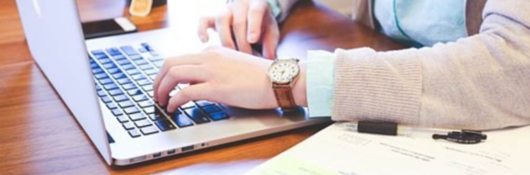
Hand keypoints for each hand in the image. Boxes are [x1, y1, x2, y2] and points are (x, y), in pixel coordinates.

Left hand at [153, 46, 306, 112]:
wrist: (278, 79)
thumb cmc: (262, 77)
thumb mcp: (234, 65)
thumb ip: (217, 69)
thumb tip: (200, 83)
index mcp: (213, 52)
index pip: (181, 58)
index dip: (167, 74)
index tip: (165, 85)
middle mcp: (209, 57)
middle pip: (170, 63)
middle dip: (158, 80)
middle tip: (157, 93)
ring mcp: (212, 71)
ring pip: (173, 74)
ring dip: (161, 89)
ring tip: (161, 102)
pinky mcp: (216, 88)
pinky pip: (185, 92)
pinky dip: (174, 101)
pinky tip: (173, 108)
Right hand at [197, 0, 279, 58]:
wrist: (252, 17)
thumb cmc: (263, 26)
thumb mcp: (271, 32)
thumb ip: (271, 44)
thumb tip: (270, 60)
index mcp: (258, 4)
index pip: (255, 12)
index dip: (254, 26)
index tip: (253, 40)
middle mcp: (240, 5)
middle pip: (238, 22)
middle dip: (242, 43)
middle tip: (247, 58)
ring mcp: (225, 10)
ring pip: (221, 20)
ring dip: (226, 40)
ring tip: (231, 56)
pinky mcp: (213, 17)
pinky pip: (203, 20)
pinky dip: (202, 30)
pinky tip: (205, 41)